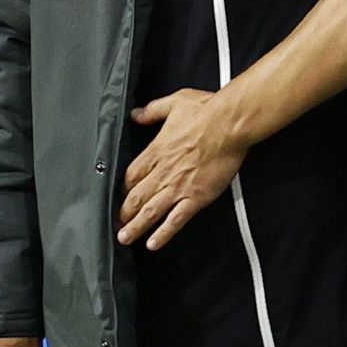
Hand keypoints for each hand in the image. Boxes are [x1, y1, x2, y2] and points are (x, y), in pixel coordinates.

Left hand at [119, 89, 245, 250]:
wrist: (230, 123)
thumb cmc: (207, 110)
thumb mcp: (174, 102)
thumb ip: (153, 110)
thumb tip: (136, 114)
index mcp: (157, 150)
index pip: (131, 175)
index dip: (122, 189)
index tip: (118, 197)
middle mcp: (163, 172)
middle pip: (136, 197)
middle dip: (123, 213)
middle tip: (116, 224)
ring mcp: (179, 186)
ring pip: (150, 212)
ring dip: (135, 227)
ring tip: (125, 238)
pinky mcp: (196, 197)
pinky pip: (176, 220)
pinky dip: (163, 233)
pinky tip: (153, 243)